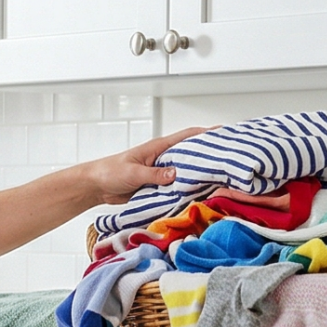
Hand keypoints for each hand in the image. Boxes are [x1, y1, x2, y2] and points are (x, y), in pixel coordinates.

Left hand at [76, 126, 212, 206]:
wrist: (97, 186)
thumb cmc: (111, 172)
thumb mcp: (133, 172)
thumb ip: (154, 174)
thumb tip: (176, 174)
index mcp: (159, 148)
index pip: (187, 136)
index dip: (207, 133)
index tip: (225, 133)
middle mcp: (163, 158)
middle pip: (191, 154)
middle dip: (209, 154)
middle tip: (229, 159)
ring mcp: (162, 172)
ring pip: (186, 171)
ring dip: (200, 174)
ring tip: (221, 178)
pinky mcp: (158, 186)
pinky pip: (177, 186)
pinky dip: (187, 189)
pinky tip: (200, 194)